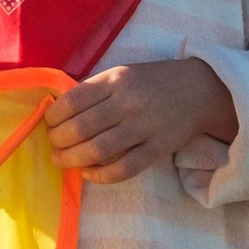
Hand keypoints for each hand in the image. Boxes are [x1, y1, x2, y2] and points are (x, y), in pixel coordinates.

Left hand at [45, 57, 237, 185]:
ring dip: (72, 159)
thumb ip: (95, 90)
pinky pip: (124, 168)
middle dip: (58, 140)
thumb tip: (58, 110)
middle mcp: (128, 102)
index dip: (53, 116)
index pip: (73, 100)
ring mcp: (144, 127)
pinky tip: (88, 173)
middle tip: (52, 145)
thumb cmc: (152, 82)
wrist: (200, 89)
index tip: (48, 123)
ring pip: (99, 149)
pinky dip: (100, 175)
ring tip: (61, 160)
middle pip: (82, 127)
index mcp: (116, 80)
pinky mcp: (158, 148)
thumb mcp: (122, 74)